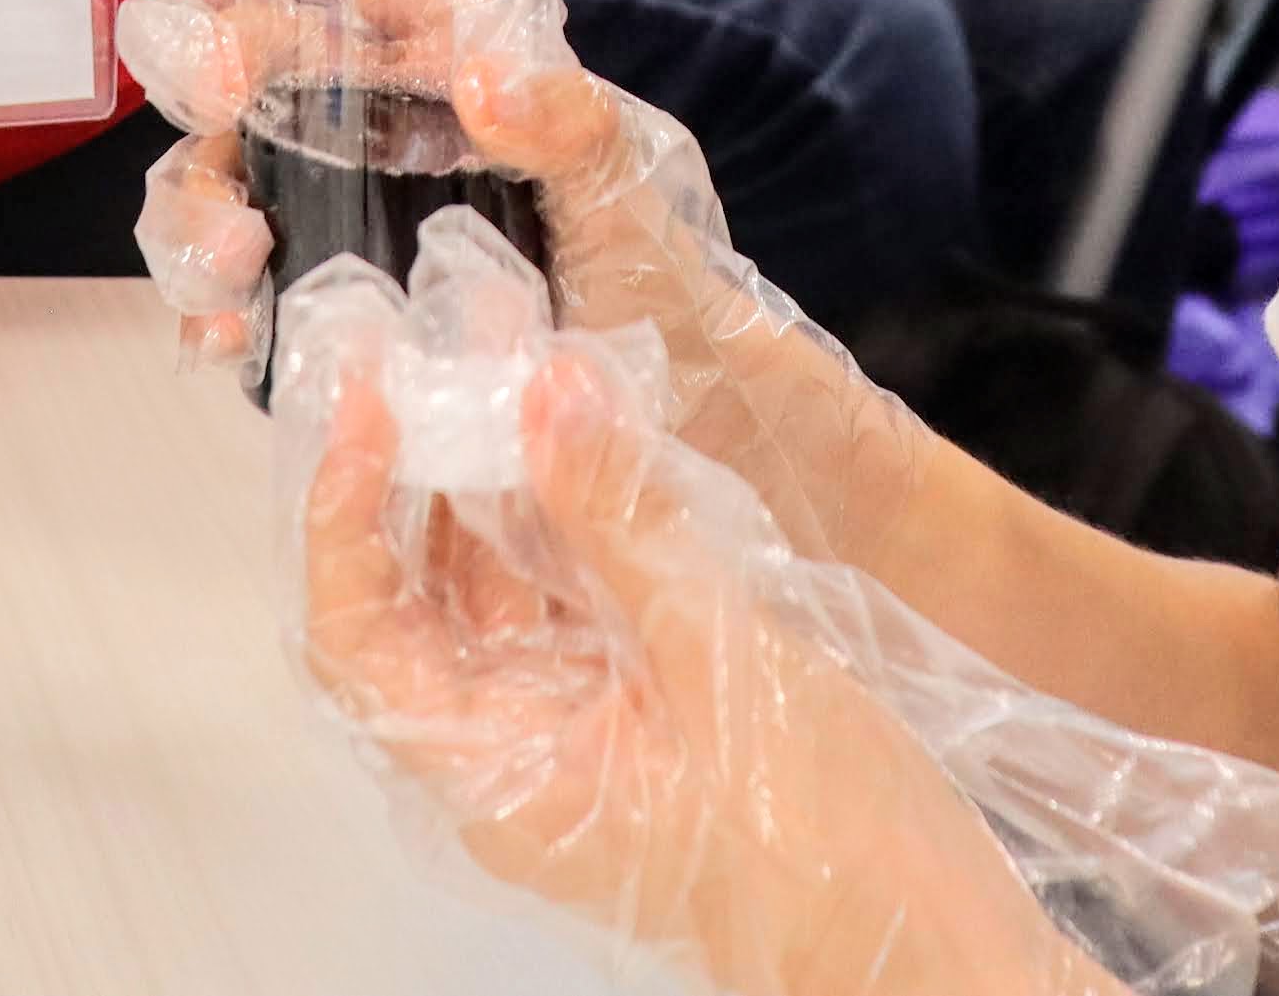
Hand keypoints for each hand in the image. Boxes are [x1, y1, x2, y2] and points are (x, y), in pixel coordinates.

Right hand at [114, 0, 936, 565]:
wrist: (663, 407)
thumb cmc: (656, 274)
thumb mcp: (627, 191)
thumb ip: (568, 123)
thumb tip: (482, 68)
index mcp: (453, 63)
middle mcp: (378, 127)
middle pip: (259, 71)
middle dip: (212, 68)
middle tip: (218, 96)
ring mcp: (336, 216)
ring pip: (221, 180)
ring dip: (195, 206)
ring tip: (230, 257)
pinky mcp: (321, 304)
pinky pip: (235, 293)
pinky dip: (210, 309)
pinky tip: (221, 340)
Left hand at [278, 269, 1108, 995]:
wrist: (938, 956)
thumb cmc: (834, 857)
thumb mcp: (723, 661)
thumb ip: (625, 520)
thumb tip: (546, 392)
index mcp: (496, 778)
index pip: (356, 637)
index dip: (339, 513)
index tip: (367, 402)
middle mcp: (515, 760)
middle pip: (419, 600)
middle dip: (421, 466)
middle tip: (440, 343)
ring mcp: (579, 736)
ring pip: (501, 591)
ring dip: (504, 477)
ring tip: (521, 357)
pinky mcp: (644, 715)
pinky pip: (577, 602)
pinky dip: (576, 515)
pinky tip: (596, 430)